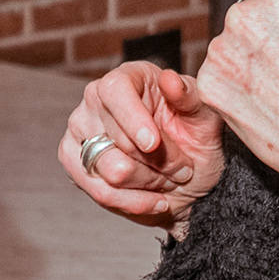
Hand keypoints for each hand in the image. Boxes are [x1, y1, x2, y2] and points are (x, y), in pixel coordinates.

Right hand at [62, 60, 226, 229]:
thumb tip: (169, 79)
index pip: (114, 90)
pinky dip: (134, 202)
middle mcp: (96, 99)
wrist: (187, 177)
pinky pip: (100, 191)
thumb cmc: (195, 137)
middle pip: (116, 139)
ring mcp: (80, 131)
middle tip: (183, 168)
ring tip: (169, 180)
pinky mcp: (73, 162)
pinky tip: (156, 200)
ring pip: (111, 170)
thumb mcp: (205, 117)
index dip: (131, 118)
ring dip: (150, 182)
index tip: (153, 144)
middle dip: (159, 162)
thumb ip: (189, 97)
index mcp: (129, 77)